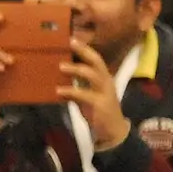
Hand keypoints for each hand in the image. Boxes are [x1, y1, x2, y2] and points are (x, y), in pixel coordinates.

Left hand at [61, 35, 131, 151]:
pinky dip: (71, 91)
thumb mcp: (87, 93)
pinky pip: (84, 95)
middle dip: (84, 52)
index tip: (72, 38)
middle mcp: (106, 83)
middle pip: (97, 63)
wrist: (113, 133)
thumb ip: (77, 83)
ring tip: (61, 66)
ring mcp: (104, 93)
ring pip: (93, 76)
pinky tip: (59, 90)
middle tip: (69, 43)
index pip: (96, 60)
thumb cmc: (98, 110)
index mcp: (103, 78)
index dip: (85, 49)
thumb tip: (59, 70)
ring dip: (76, 70)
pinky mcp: (100, 105)